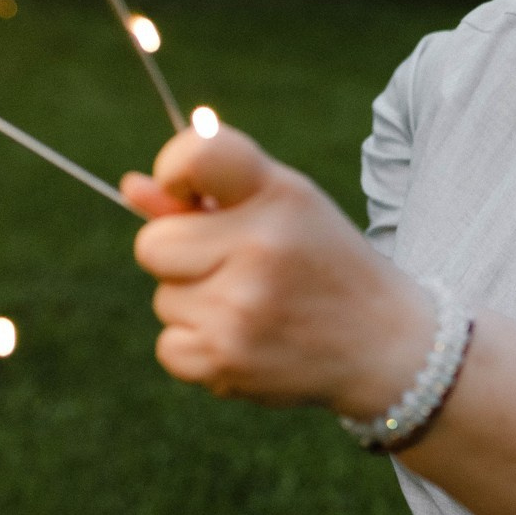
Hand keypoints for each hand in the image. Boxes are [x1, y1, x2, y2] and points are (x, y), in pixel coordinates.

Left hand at [124, 125, 432, 416]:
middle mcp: (261, 245)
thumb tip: (130, 187)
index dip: (175, 169)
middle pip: (152, 245)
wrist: (385, 343)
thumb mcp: (282, 209)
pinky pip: (168, 347)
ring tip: (257, 308)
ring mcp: (242, 306)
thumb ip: (209, 193)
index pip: (196, 155)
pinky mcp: (228, 359)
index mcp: (279, 194)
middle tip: (234, 266)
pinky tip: (248, 340)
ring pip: (164, 299)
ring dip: (197, 305)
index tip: (185, 191)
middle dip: (181, 256)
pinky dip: (198, 348)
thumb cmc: (321, 262)